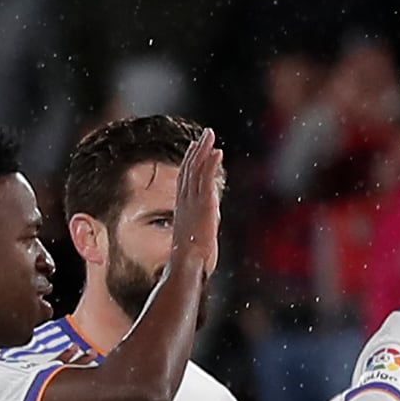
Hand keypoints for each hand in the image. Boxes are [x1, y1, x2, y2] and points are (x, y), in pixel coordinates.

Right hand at [173, 128, 223, 277]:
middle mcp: (185, 202)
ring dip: (204, 151)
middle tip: (205, 134)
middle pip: (190, 170)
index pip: (185, 180)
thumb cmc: (190, 263)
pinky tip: (217, 152)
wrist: (187, 266)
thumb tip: (202, 237)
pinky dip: (211, 164)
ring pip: (197, 170)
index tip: (194, 148)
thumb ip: (197, 234)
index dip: (189, 162)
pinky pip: (206, 179)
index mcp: (182, 209)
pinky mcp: (204, 205)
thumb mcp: (194, 243)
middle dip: (197, 150)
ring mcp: (193, 202)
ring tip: (210, 135)